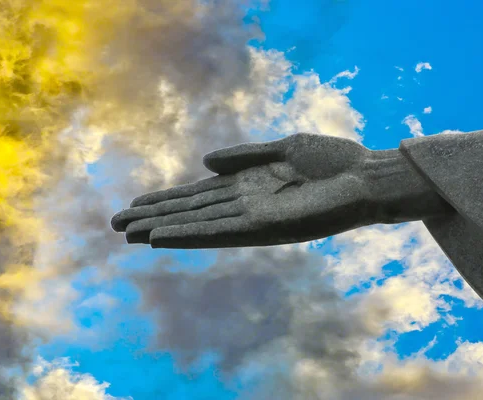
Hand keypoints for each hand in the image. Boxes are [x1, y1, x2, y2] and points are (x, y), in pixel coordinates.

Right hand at [110, 133, 377, 248]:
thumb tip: (204, 162)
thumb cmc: (334, 161)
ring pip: (198, 224)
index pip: (199, 195)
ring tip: (127, 233)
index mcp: (249, 184)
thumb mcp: (284, 148)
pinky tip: (161, 236)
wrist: (367, 177)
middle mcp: (246, 204)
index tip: (135, 205)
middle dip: (154, 217)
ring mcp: (254, 217)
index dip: (167, 200)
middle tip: (115, 226)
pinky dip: (189, 234)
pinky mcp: (265, 227)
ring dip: (162, 228)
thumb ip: (244, 156)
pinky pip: (220, 231)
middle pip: (191, 211)